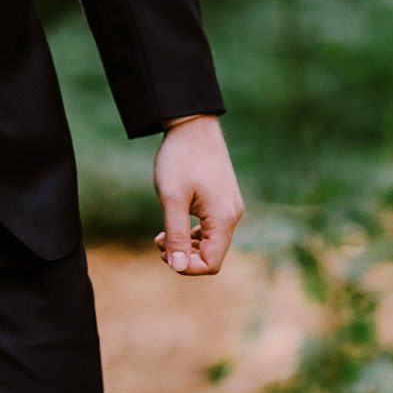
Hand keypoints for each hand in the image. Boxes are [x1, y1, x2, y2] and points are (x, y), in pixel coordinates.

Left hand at [151, 114, 242, 275]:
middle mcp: (232, 215)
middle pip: (212, 255)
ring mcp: (230, 207)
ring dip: (187, 246)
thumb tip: (177, 267)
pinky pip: (211, 229)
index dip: (186, 267)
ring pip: (212, 243)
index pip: (211, 263)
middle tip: (159, 241)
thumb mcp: (172, 198)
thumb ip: (176, 235)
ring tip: (163, 234)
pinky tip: (175, 223)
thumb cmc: (180, 159)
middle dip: (185, 256)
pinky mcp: (224, 200)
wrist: (193, 124)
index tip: (163, 251)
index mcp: (223, 218)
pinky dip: (193, 233)